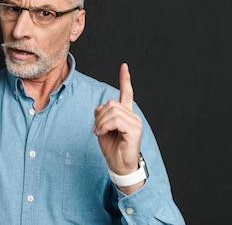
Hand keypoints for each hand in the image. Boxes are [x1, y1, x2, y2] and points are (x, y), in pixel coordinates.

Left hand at [94, 63, 143, 191]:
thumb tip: (99, 108)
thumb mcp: (102, 129)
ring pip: (112, 111)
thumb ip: (101, 116)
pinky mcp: (134, 130)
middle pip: (111, 103)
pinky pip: (115, 120)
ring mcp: (135, 122)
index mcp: (127, 114)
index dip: (125, 80)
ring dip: (101, 122)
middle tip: (97, 129)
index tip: (124, 66)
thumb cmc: (112, 149)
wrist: (119, 166)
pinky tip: (103, 133)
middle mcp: (133, 116)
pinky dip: (104, 126)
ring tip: (99, 132)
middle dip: (99, 116)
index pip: (127, 93)